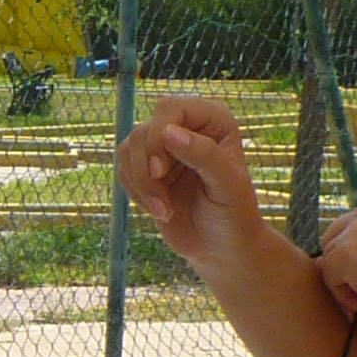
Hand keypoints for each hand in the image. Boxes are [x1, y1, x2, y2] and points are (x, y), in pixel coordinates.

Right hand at [122, 98, 262, 270]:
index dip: (158, 136)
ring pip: (128, 150)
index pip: (170, 109)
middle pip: (144, 131)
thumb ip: (203, 155)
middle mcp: (186, 127)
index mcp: (212, 121)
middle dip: (145, 169)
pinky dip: (135, 193)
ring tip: (165, 211)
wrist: (221, 247)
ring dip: (140, 185)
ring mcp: (164, 149)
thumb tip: (168, 132)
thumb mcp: (227, 185)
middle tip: (163, 202)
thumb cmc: (234, 214)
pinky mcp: (146, 169)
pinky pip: (122, 169)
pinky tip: (159, 211)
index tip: (160, 172)